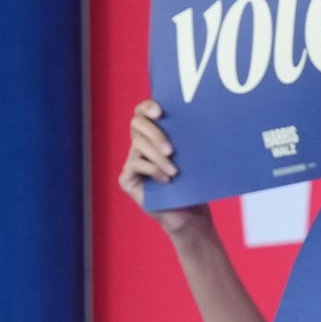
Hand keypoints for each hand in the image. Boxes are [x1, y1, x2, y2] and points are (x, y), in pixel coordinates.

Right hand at [117, 99, 207, 232]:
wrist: (190, 214)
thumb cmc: (192, 184)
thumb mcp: (190, 157)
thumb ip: (183, 138)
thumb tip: (193, 117)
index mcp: (153, 136)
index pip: (142, 112)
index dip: (147, 107)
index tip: (160, 112)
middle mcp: (139, 146)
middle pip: (137, 124)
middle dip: (155, 134)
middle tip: (171, 150)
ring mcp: (131, 162)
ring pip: (138, 146)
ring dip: (158, 157)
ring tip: (174, 171)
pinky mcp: (127, 179)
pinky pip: (136, 165)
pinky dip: (153, 171)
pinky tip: (166, 180)